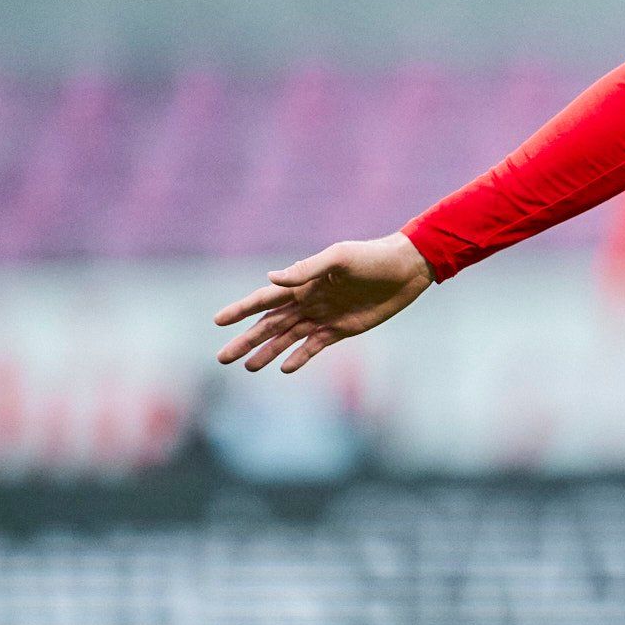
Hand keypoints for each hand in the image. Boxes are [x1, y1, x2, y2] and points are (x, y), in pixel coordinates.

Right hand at [216, 233, 433, 372]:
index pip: (264, 298)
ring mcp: (324, 316)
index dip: (241, 309)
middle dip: (246, 339)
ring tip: (247, 367)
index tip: (217, 321)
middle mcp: (308, 301)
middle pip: (270, 324)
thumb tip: (272, 278)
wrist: (407, 268)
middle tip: (222, 357)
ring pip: (288, 339)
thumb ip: (307, 269)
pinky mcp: (342, 329)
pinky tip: (283, 368)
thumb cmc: (372, 257)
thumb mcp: (340, 258)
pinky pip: (315, 346)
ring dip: (268, 352)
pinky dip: (299, 357)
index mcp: (303, 283)